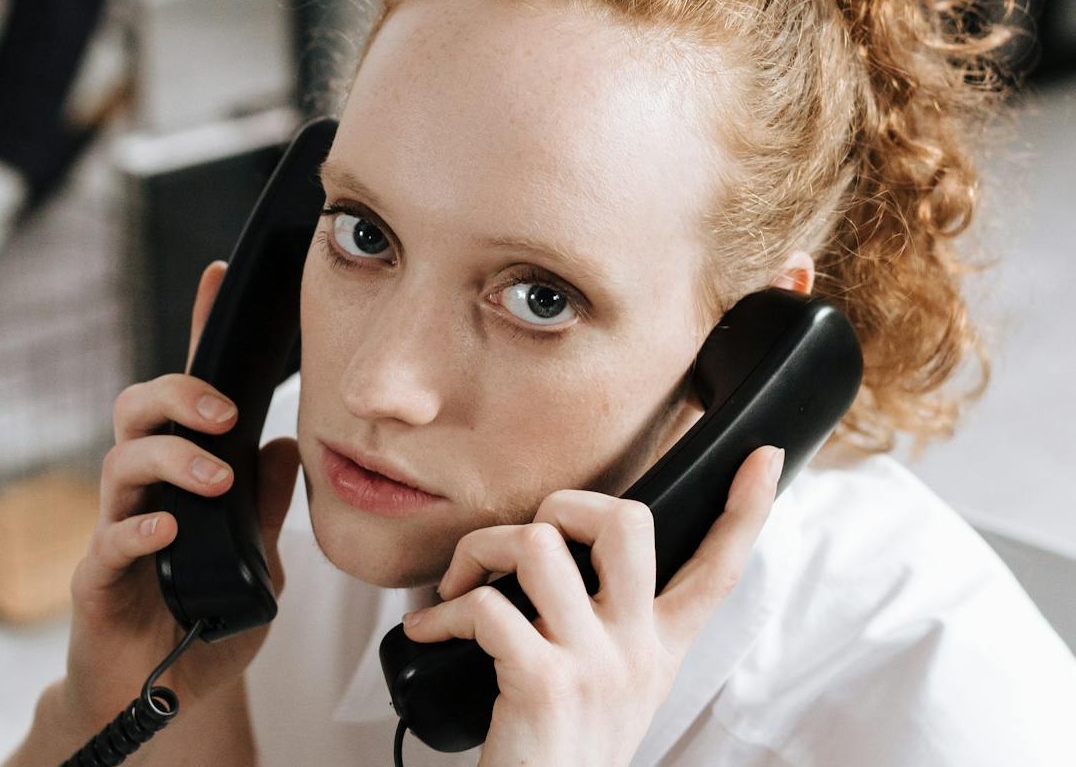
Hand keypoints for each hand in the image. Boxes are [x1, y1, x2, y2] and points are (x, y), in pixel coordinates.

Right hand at [60, 261, 301, 739]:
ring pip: (120, 461)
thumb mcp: (258, 557)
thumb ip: (267, 504)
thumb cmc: (206, 618)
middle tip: (225, 414)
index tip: (216, 275)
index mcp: (186, 476)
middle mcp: (146, 491)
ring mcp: (117, 530)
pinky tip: (166, 529)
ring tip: (214, 480)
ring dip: (172, 458)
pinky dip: (137, 528)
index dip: (198, 331)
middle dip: (179, 394)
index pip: (190, 395)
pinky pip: (107, 541)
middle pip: (138, 409)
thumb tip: (288, 441)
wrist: (167, 694)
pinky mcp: (99, 581)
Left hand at [401, 446, 783, 766]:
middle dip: (566, 504)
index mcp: (661, 646)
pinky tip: (431, 632)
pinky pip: (487, 606)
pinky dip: (445, 612)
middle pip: (629, 523)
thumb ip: (611, 620)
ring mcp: (596, 664)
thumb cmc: (561, 744)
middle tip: (531, 537)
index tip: (764, 456)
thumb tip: (566, 546)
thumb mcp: (613, 683)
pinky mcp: (546, 682)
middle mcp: (639, 649)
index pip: (720, 568)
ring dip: (482, 550)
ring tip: (460, 585)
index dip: (747, 509)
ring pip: (540, 545)